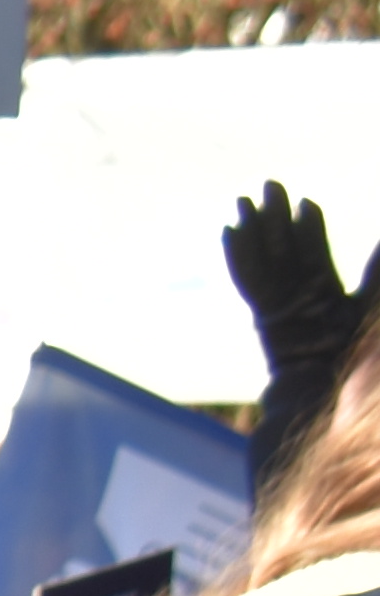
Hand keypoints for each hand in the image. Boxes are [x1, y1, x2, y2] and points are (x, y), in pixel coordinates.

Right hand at [223, 181, 355, 396]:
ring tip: (243, 201)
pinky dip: (242, 258)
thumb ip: (378, 277)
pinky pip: (254, 286)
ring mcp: (284, 317)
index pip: (314, 259)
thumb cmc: (366, 366)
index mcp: (329, 306)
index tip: (305, 203)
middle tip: (268, 186)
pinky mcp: (271, 326)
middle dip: (276, 220)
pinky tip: (231, 231)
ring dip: (255, 231)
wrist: (342, 409)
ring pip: (266, 263)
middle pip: (285, 255)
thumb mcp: (372, 311)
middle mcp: (303, 308)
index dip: (309, 231)